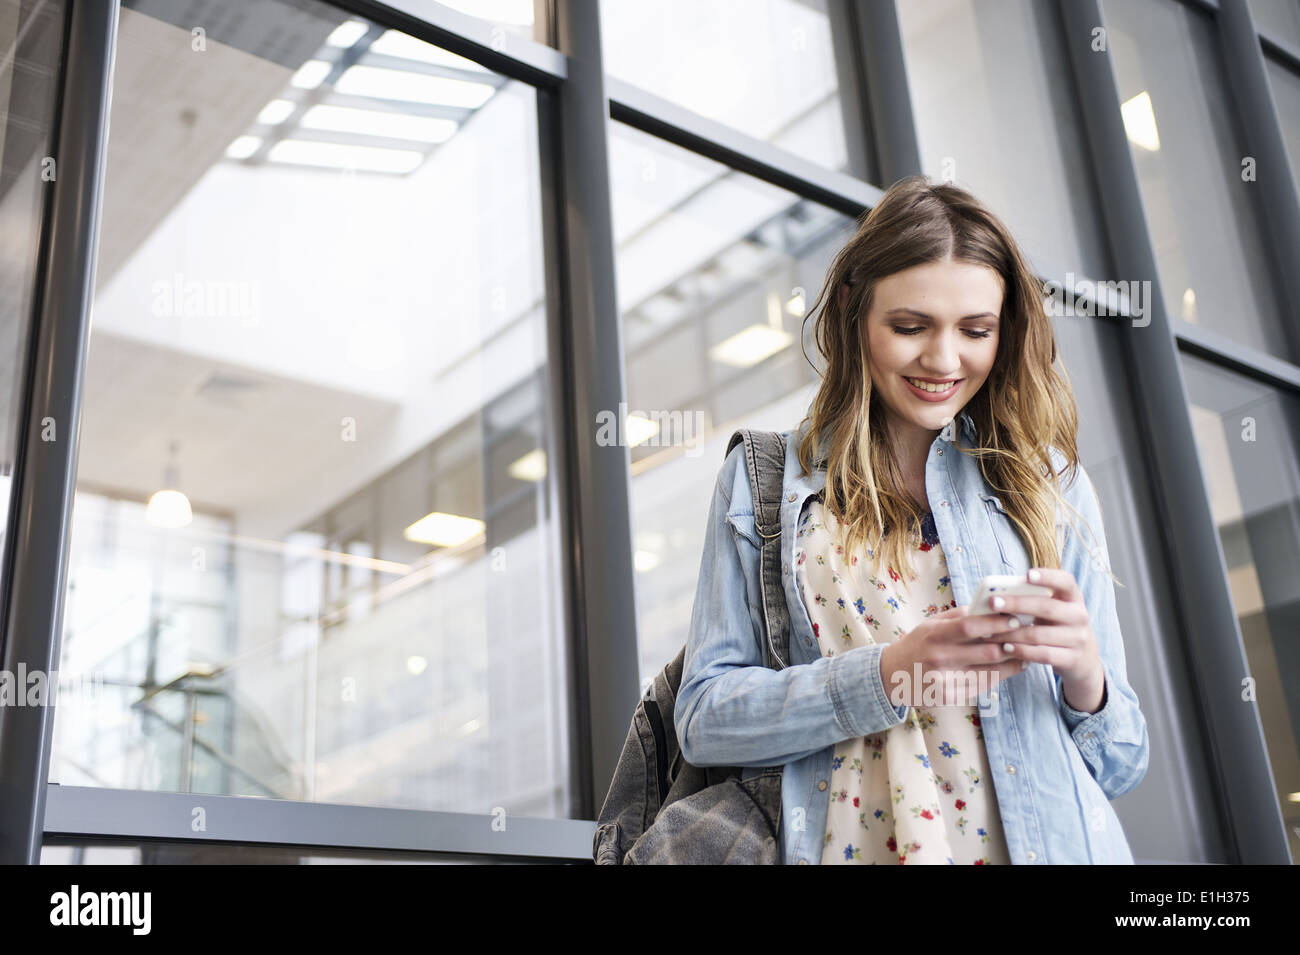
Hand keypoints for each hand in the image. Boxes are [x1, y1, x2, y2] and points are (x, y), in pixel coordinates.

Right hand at [879, 604, 1026, 707]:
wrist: (892, 675)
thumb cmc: (917, 644)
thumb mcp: (930, 624)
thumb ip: (958, 616)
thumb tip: (989, 607)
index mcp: (934, 636)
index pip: (970, 627)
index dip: (995, 623)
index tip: (1015, 617)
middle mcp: (939, 659)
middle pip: (986, 653)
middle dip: (1011, 643)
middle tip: (1027, 635)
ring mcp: (944, 681)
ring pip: (990, 673)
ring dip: (1012, 662)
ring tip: (1026, 652)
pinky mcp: (949, 697)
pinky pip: (982, 686)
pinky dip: (1000, 676)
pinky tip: (1011, 667)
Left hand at [989, 568, 1105, 713]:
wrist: (1084, 660)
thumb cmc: (1058, 627)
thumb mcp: (1053, 611)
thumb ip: (1034, 600)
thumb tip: (998, 594)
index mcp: (1073, 598)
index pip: (1066, 581)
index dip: (1048, 576)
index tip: (1027, 575)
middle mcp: (1079, 616)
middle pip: (1046, 607)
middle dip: (1016, 604)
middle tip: (993, 602)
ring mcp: (1079, 638)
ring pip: (1039, 634)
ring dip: (1011, 633)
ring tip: (990, 632)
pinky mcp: (1073, 659)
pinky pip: (1043, 654)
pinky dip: (1022, 651)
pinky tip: (1006, 647)